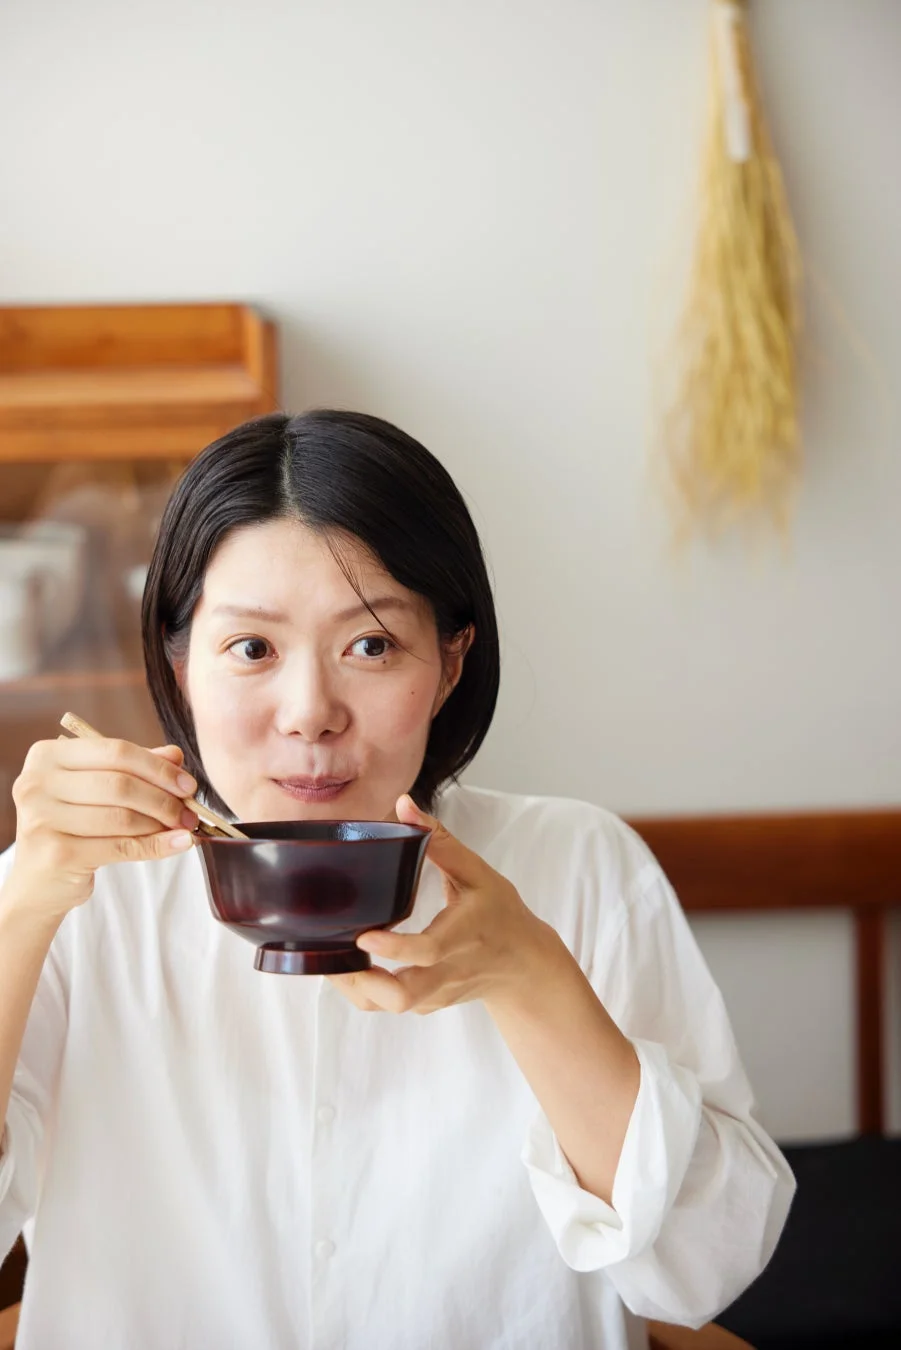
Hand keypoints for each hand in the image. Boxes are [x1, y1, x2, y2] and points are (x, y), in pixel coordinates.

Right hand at [6, 735, 198, 919]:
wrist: (38, 880)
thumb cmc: (71, 826)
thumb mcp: (98, 789)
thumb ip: (134, 769)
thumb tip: (175, 756)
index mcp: (48, 755)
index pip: (116, 751)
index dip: (158, 768)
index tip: (188, 784)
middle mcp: (37, 783)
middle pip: (120, 784)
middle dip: (163, 799)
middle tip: (189, 812)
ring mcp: (43, 819)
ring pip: (122, 816)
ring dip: (161, 824)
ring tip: (183, 828)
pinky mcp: (56, 853)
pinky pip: (120, 847)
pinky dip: (155, 845)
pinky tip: (178, 844)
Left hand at [328, 795, 554, 1014]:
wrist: (524, 965)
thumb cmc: (501, 913)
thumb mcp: (478, 872)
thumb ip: (440, 840)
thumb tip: (403, 805)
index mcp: (463, 935)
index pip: (428, 950)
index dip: (394, 948)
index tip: (364, 935)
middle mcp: (449, 971)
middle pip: (403, 995)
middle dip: (364, 982)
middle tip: (335, 952)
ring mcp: (438, 993)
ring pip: (391, 1005)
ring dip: (358, 988)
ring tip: (332, 958)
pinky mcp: (429, 1003)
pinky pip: (391, 1005)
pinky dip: (366, 991)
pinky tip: (350, 964)